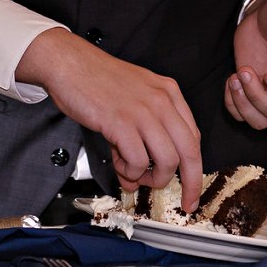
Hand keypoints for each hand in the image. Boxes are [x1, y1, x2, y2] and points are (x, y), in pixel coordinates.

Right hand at [15, 28, 203, 212]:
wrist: (70, 63)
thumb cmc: (98, 82)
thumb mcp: (132, 102)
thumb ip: (139, 139)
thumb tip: (136, 177)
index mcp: (169, 93)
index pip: (194, 137)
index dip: (196, 168)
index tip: (192, 189)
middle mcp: (162, 101)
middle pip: (190, 152)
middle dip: (191, 184)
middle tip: (185, 203)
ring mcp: (143, 112)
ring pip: (168, 160)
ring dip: (153, 178)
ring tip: (135, 176)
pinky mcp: (121, 122)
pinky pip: (138, 160)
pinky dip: (130, 170)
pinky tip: (118, 162)